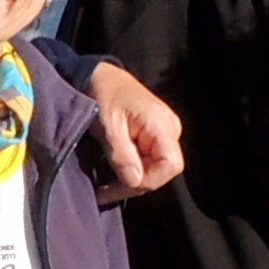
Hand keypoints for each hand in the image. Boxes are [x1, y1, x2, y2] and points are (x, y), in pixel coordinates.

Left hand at [83, 62, 187, 196]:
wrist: (99, 76)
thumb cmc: (104, 95)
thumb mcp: (108, 127)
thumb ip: (122, 156)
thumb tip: (135, 182)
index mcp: (163, 125)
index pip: (170, 165)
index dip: (148, 181)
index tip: (119, 184)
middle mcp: (169, 130)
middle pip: (162, 171)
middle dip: (135, 185)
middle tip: (105, 192)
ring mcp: (163, 133)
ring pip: (154, 169)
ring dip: (131, 180)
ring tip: (105, 186)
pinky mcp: (153, 136)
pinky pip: (148, 161)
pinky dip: (131, 170)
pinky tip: (113, 174)